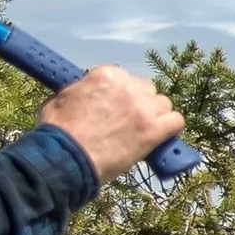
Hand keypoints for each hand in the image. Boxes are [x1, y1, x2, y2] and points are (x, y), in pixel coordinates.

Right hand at [37, 64, 185, 184]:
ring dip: (154, 114)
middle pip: (145, 88)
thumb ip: (77, 91)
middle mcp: (128, 87)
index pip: (122, 77)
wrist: (66, 158)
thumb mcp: (59, 101)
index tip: (113, 105)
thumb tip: (81, 93)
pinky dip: (169, 128)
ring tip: (142, 129)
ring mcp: (143, 109)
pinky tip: (159, 136)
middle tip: (126, 118)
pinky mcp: (154, 131)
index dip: (118, 93)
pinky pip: (176, 122)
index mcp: (106, 76)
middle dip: (137, 102)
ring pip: (162, 104)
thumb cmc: (58, 132)